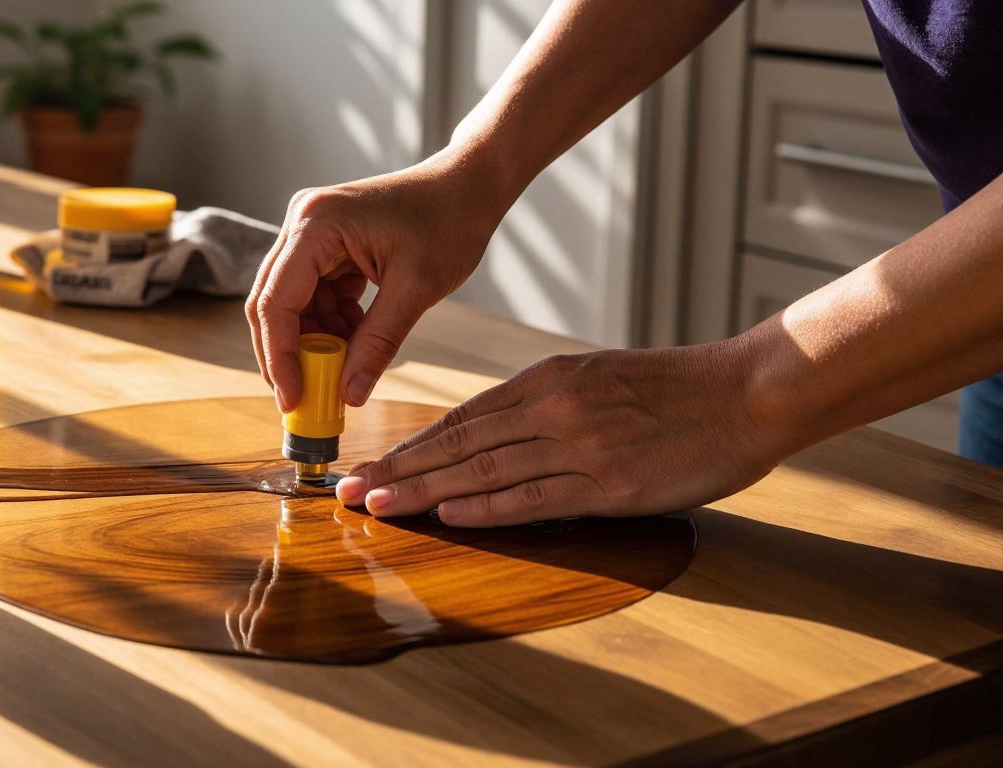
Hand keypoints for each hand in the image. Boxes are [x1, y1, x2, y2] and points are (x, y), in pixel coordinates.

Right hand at [246, 159, 500, 411]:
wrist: (469, 186)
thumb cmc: (449, 221)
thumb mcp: (416, 289)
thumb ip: (378, 343)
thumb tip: (348, 395)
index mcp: (316, 224)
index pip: (276, 301)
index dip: (279, 356)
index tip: (292, 400)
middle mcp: (303, 223)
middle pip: (272, 304)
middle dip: (288, 355)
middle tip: (304, 400)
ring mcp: (312, 233)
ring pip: (292, 305)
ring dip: (314, 342)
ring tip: (344, 369)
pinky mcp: (326, 245)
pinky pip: (314, 296)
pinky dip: (332, 326)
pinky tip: (357, 340)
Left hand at [335, 343, 788, 526]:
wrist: (748, 390)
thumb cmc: (677, 388)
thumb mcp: (599, 376)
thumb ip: (547, 401)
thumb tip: (495, 431)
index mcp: (548, 379)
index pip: (463, 417)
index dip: (412, 444)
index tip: (372, 464)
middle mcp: (553, 407)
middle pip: (458, 443)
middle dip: (397, 468)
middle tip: (347, 490)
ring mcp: (580, 444)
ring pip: (484, 470)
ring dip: (423, 491)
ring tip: (377, 506)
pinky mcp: (610, 481)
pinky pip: (535, 497)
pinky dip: (488, 508)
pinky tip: (449, 516)